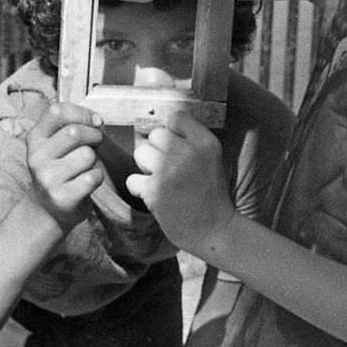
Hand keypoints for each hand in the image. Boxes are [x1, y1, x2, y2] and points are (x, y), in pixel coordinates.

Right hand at [26, 101, 105, 231]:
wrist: (50, 210)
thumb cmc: (60, 171)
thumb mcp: (56, 145)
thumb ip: (72, 125)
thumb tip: (97, 120)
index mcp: (35, 138)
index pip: (57, 111)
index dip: (82, 113)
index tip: (93, 121)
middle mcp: (36, 157)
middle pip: (74, 132)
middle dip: (94, 135)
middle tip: (96, 144)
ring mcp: (48, 179)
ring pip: (86, 155)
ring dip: (94, 160)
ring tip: (85, 167)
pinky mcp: (62, 197)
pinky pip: (92, 176)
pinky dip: (97, 177)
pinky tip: (87, 182)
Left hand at [127, 111, 234, 258]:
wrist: (214, 229)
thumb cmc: (210, 194)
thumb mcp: (211, 159)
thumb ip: (191, 140)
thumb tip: (159, 127)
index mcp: (206, 142)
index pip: (177, 117)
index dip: (172, 132)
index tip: (176, 147)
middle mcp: (188, 152)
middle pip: (156, 134)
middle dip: (157, 150)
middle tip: (168, 168)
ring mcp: (170, 170)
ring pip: (141, 153)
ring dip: (146, 167)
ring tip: (161, 181)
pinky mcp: (155, 190)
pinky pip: (133, 179)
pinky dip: (140, 189)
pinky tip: (155, 196)